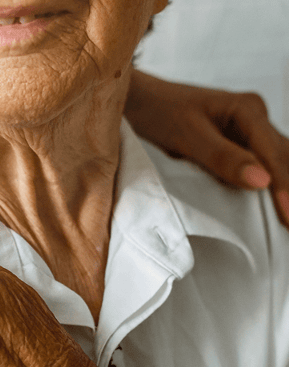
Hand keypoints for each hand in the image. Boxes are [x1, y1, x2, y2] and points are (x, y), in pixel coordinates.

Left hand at [125, 70, 288, 227]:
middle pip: (281, 158)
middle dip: (287, 190)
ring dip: (280, 188)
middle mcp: (252, 118)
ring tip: (285, 220)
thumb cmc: (158, 112)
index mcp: (247, 109)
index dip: (283, 187)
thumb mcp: (188, 135)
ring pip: (273, 162)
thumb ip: (223, 157)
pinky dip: (261, 185)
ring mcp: (244, 131)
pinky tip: (266, 206)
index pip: (273, 153)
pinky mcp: (232, 144)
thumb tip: (262, 181)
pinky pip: (255, 165)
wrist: (137, 102)